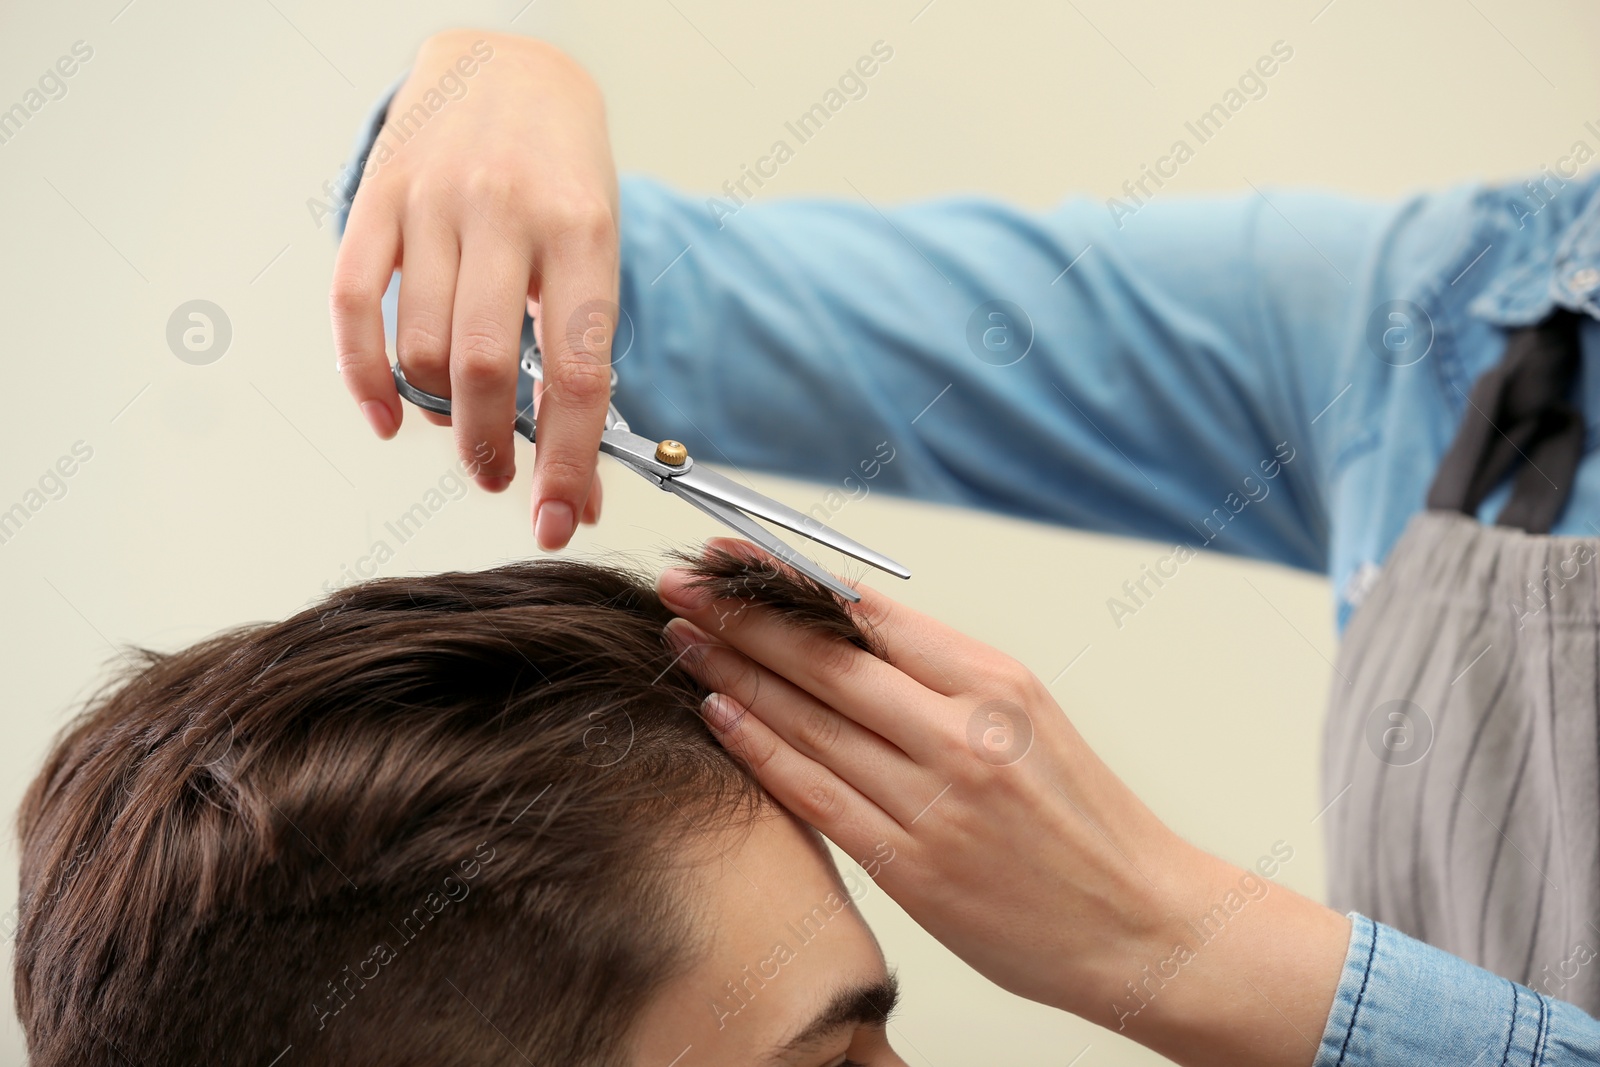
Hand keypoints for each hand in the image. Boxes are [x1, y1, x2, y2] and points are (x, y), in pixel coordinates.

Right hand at [331, 30, 616, 547]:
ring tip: (460, 423)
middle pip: (483, 367)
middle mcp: (505, 212)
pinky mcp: (377, 197)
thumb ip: (579, 346)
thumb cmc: (561, 167)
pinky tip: (386, 415)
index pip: (574, 371)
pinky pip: (352, 304)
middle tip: (499, 477)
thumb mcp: (597, 245)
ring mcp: (434, 202)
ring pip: (418, 346)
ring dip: (438, 413)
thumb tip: (578, 471)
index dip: (570, 463)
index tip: (561, 520)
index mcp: (581, 231)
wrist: (509, 61)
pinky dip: (363, 376)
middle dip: (491, 448)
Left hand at [656, 540, 1348, 1066]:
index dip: (786, 580)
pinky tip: (718, 714)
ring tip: (683, 637)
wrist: (1142, 923)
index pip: (867, 613)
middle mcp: (962, 732)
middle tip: (681, 583)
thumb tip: (843, 629)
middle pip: (824, 658)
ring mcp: (934, 801)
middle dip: (740, 616)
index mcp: (995, 682)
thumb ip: (939, 675)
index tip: (732, 554)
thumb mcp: (1027, 716)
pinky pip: (815, 793)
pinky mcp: (912, 866)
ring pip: (809, 719)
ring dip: (734, 673)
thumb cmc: (1082, 820)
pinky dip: (759, 749)